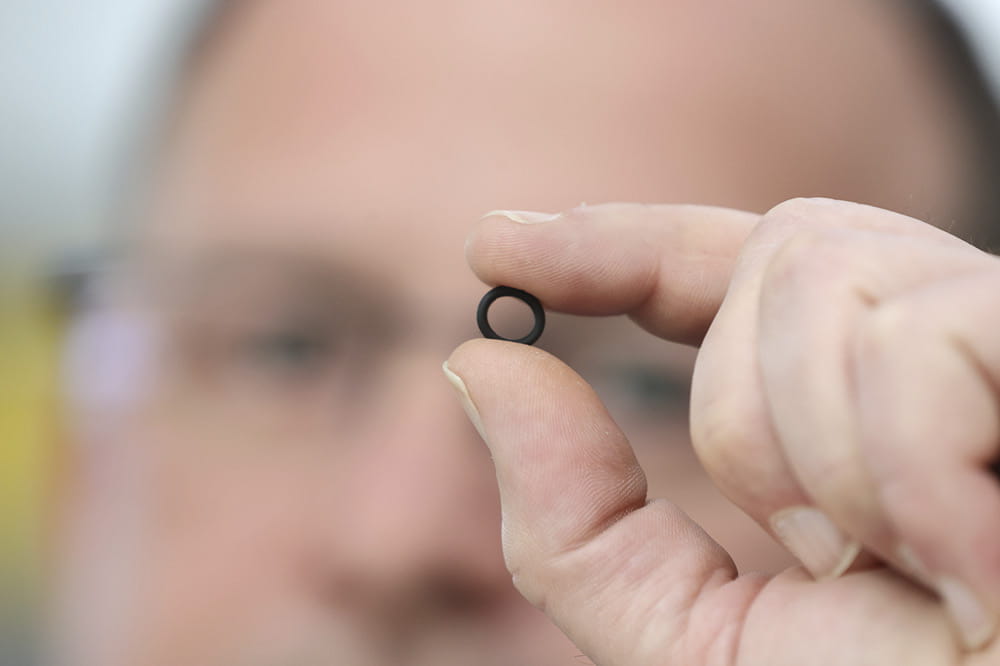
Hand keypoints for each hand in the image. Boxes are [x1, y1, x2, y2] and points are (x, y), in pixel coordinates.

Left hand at [445, 199, 999, 664]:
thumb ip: (579, 522)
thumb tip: (480, 365)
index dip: (614, 245)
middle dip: (746, 410)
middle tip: (828, 549)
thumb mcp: (699, 646)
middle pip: (780, 252)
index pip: (727, 270)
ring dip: (820, 451)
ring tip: (917, 567)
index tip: (496, 244)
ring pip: (827, 273)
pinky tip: (976, 561)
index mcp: (857, 413)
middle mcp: (946, 353)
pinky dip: (904, 465)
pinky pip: (919, 332)